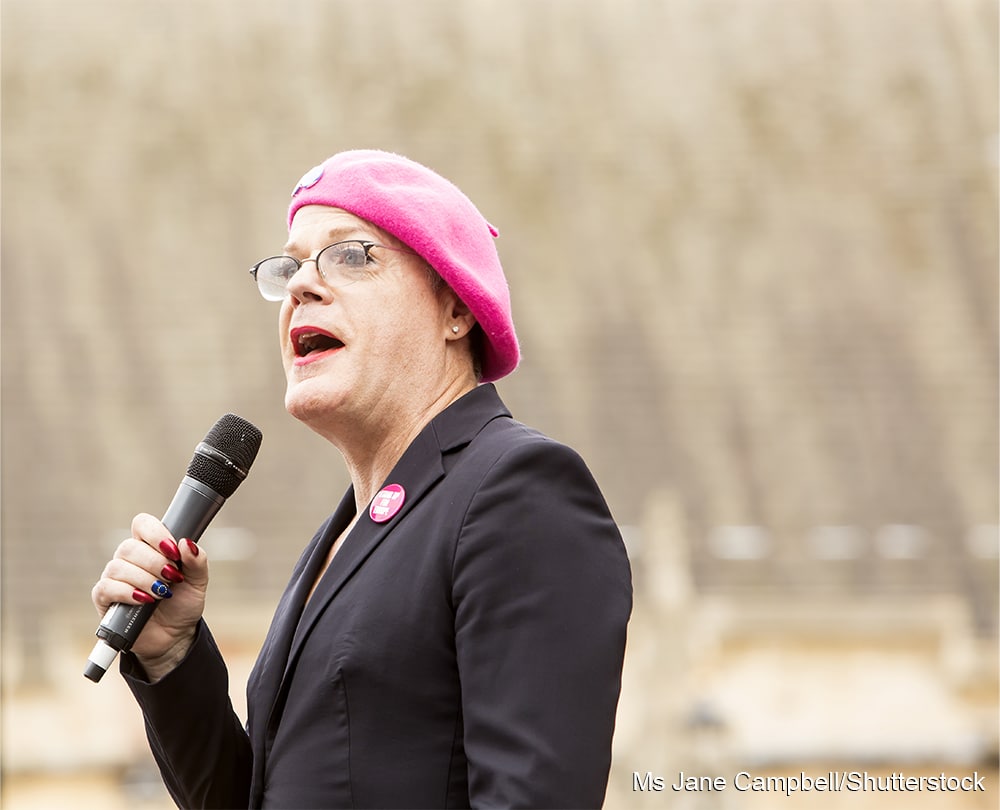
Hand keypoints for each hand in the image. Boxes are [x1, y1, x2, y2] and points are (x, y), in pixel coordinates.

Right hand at [91, 512, 208, 679]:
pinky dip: (128, 593)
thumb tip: (187, 542)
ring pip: (118, 567)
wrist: (174, 636)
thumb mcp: (198, 582)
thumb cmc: (183, 604)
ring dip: (144, 579)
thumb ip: (197, 561)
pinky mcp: (105, 599)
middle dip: (155, 562)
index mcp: (151, 548)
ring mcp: (115, 578)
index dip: (155, 533)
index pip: (142, 524)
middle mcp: (129, 559)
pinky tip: (145, 600)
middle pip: (129, 546)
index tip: (174, 550)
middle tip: (173, 577)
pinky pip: (106, 588)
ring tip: (162, 593)